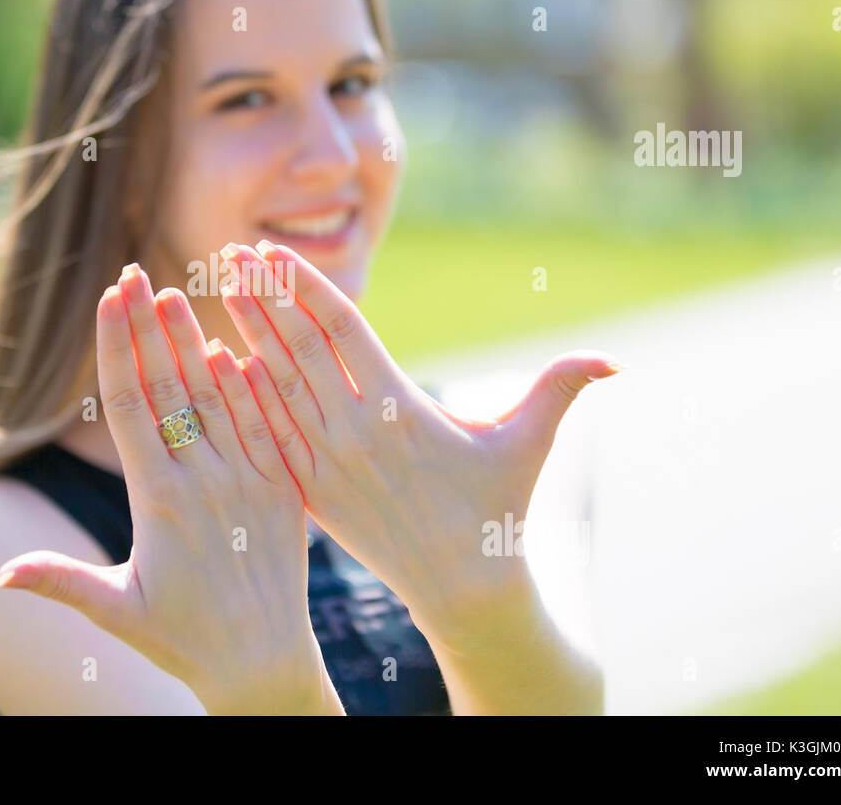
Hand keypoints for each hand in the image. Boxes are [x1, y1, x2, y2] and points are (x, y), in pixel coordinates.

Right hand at [0, 263, 339, 714]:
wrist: (265, 664)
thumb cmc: (182, 642)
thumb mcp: (116, 612)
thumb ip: (60, 582)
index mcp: (160, 502)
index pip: (130, 406)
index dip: (119, 347)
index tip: (111, 299)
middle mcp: (205, 481)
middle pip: (171, 388)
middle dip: (149, 327)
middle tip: (134, 275)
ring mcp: (249, 480)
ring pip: (218, 396)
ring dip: (195, 343)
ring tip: (177, 295)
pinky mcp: (282, 487)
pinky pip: (263, 424)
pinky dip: (246, 384)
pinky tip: (232, 348)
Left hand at [216, 241, 621, 648]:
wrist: (462, 587)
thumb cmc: (498, 508)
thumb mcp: (527, 443)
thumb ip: (559, 389)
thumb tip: (616, 361)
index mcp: (399, 407)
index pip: (342, 329)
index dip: (305, 287)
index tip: (274, 253)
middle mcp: (354, 431)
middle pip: (297, 348)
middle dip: (264, 298)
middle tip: (234, 255)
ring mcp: (326, 462)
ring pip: (276, 385)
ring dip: (248, 335)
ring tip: (225, 292)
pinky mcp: (312, 490)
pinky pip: (269, 431)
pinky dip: (247, 395)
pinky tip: (224, 362)